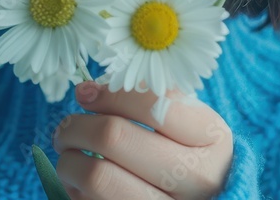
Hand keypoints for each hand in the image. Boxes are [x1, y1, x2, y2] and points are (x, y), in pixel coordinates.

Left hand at [52, 81, 233, 199]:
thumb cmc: (190, 154)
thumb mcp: (190, 123)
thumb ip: (152, 100)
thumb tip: (89, 90)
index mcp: (211, 138)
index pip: (151, 104)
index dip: (109, 94)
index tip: (86, 93)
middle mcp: (196, 178)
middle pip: (113, 137)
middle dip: (77, 126)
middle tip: (67, 127)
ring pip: (96, 175)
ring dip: (69, 160)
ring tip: (69, 155)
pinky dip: (75, 189)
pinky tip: (81, 184)